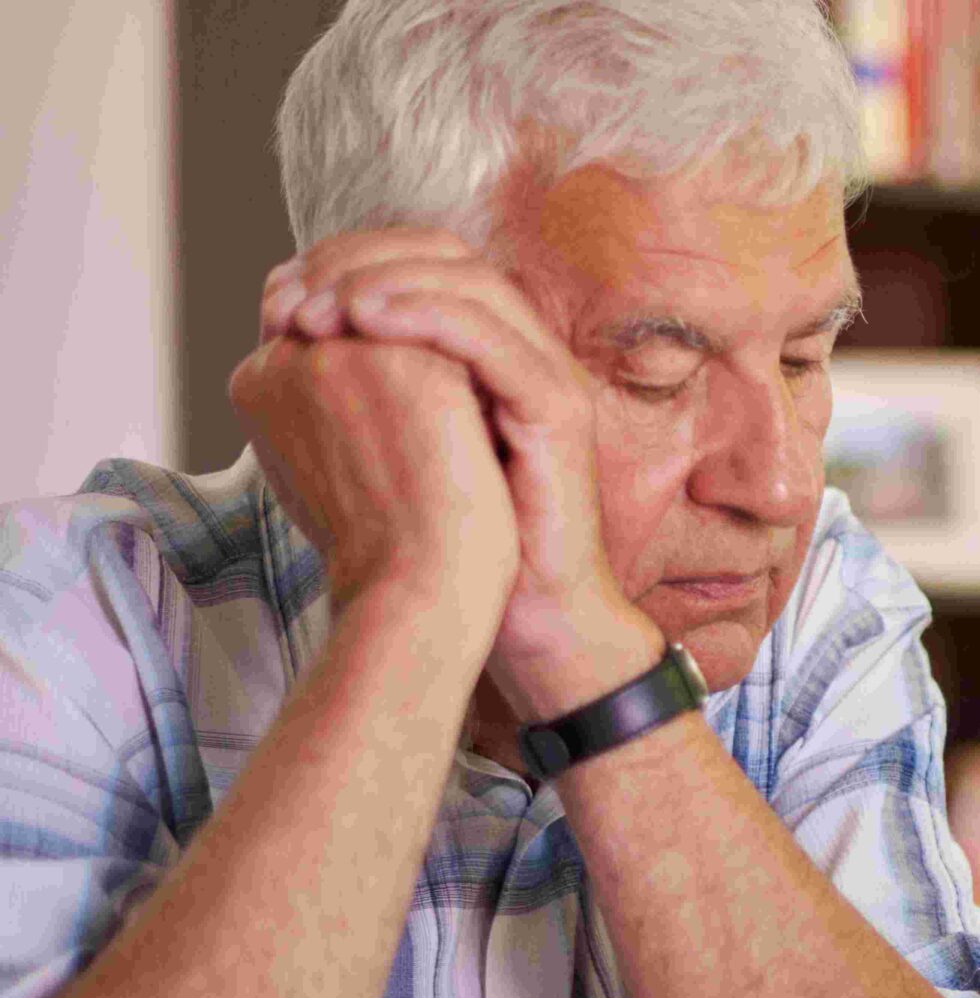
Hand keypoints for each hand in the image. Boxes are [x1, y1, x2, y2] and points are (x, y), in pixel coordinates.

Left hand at [261, 231, 659, 717]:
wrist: (526, 617)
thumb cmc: (460, 548)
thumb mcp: (393, 449)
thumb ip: (357, 390)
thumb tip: (283, 343)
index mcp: (491, 355)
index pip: (424, 263)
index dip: (350, 260)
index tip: (280, 294)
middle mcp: (527, 353)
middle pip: (448, 256)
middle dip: (358, 261)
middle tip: (292, 297)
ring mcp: (549, 376)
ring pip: (470, 283)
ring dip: (382, 281)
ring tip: (317, 310)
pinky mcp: (558, 410)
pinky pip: (488, 336)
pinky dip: (421, 315)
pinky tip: (364, 322)